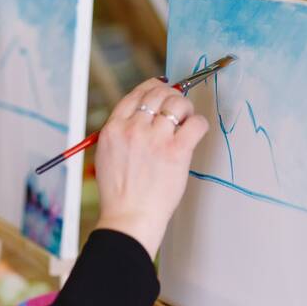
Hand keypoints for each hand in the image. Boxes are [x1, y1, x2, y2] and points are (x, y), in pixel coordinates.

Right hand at [94, 78, 208, 257]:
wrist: (129, 218)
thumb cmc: (120, 194)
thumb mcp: (107, 155)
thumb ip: (122, 132)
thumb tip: (144, 114)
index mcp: (114, 128)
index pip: (136, 94)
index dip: (153, 87)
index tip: (162, 88)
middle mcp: (133, 128)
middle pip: (158, 93)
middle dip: (172, 96)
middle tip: (179, 106)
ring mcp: (155, 139)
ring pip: (178, 103)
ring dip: (186, 108)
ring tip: (187, 120)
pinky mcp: (176, 151)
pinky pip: (196, 123)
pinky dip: (199, 123)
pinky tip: (195, 131)